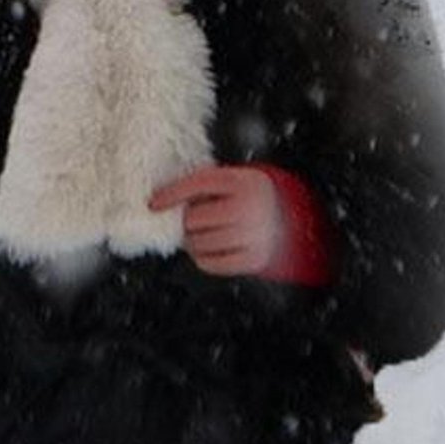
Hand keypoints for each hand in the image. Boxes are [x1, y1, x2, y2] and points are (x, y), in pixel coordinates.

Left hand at [150, 165, 283, 276]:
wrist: (290, 218)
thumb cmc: (252, 197)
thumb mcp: (235, 180)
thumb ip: (207, 184)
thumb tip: (166, 197)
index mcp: (242, 181)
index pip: (197, 184)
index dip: (172, 194)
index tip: (154, 204)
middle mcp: (248, 207)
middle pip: (193, 219)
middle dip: (187, 222)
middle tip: (194, 222)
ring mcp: (252, 234)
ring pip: (199, 244)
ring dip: (193, 241)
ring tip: (203, 235)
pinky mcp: (252, 258)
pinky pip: (211, 264)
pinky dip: (203, 258)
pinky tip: (211, 249)